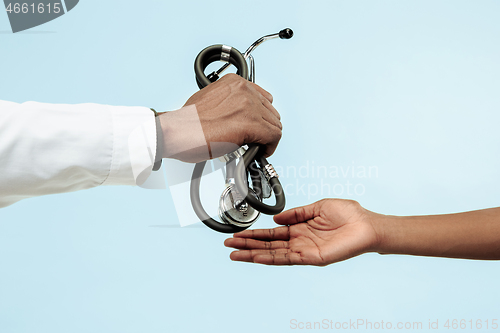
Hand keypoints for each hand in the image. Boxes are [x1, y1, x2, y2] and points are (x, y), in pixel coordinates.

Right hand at [159, 74, 281, 162]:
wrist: (178, 132)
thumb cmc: (187, 122)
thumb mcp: (210, 100)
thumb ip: (229, 103)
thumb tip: (237, 117)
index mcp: (234, 82)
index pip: (263, 98)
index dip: (261, 116)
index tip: (257, 126)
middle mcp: (244, 90)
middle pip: (271, 111)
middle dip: (265, 127)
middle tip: (255, 139)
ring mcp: (249, 106)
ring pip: (275, 123)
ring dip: (267, 137)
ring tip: (256, 146)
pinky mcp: (251, 123)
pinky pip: (274, 135)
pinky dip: (270, 146)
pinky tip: (260, 151)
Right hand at [224, 199, 380, 265]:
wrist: (367, 225)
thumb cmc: (349, 214)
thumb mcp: (317, 206)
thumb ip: (296, 213)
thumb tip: (277, 217)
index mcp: (300, 228)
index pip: (272, 233)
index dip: (255, 234)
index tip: (239, 234)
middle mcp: (299, 241)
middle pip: (267, 244)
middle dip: (247, 245)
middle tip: (228, 245)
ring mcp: (304, 251)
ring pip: (273, 253)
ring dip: (253, 253)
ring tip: (235, 254)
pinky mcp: (311, 258)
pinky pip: (286, 258)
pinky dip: (270, 258)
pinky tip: (256, 257)